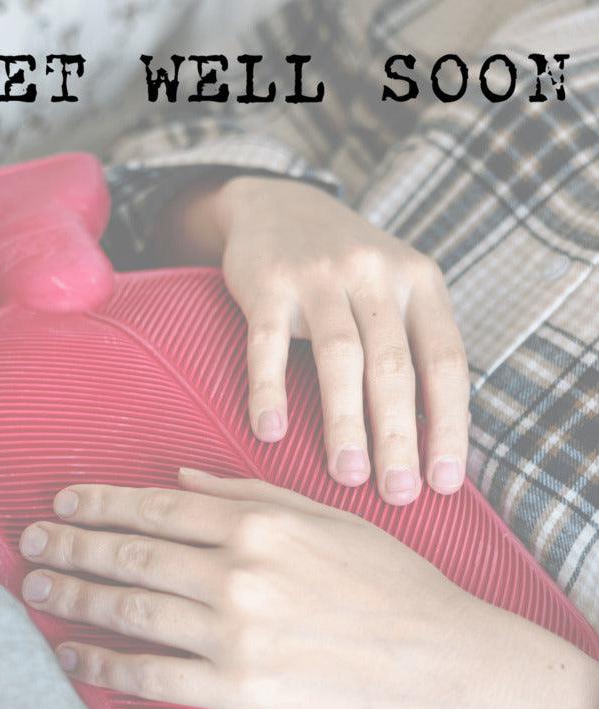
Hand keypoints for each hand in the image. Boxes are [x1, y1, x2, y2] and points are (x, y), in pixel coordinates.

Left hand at [20, 471, 598, 708]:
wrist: (444, 663)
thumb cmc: (396, 586)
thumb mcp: (331, 519)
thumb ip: (253, 495)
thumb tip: (185, 480)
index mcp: (262, 524)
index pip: (159, 508)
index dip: (102, 504)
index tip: (65, 503)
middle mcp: (239, 572)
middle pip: (132, 554)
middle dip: (72, 546)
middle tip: (31, 544)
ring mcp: (236, 633)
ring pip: (131, 610)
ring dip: (75, 598)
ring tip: (37, 591)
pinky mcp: (241, 690)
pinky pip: (153, 676)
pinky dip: (104, 666)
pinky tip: (75, 658)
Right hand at [157, 176, 469, 501]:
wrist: (280, 205)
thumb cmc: (349, 271)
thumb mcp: (397, 291)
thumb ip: (416, 349)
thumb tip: (434, 444)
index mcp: (420, 283)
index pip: (446, 362)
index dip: (449, 425)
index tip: (445, 482)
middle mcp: (375, 275)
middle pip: (394, 366)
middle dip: (398, 438)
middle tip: (399, 495)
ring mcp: (319, 275)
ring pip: (340, 357)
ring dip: (345, 422)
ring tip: (348, 476)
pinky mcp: (267, 283)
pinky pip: (267, 344)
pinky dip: (269, 391)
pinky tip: (271, 434)